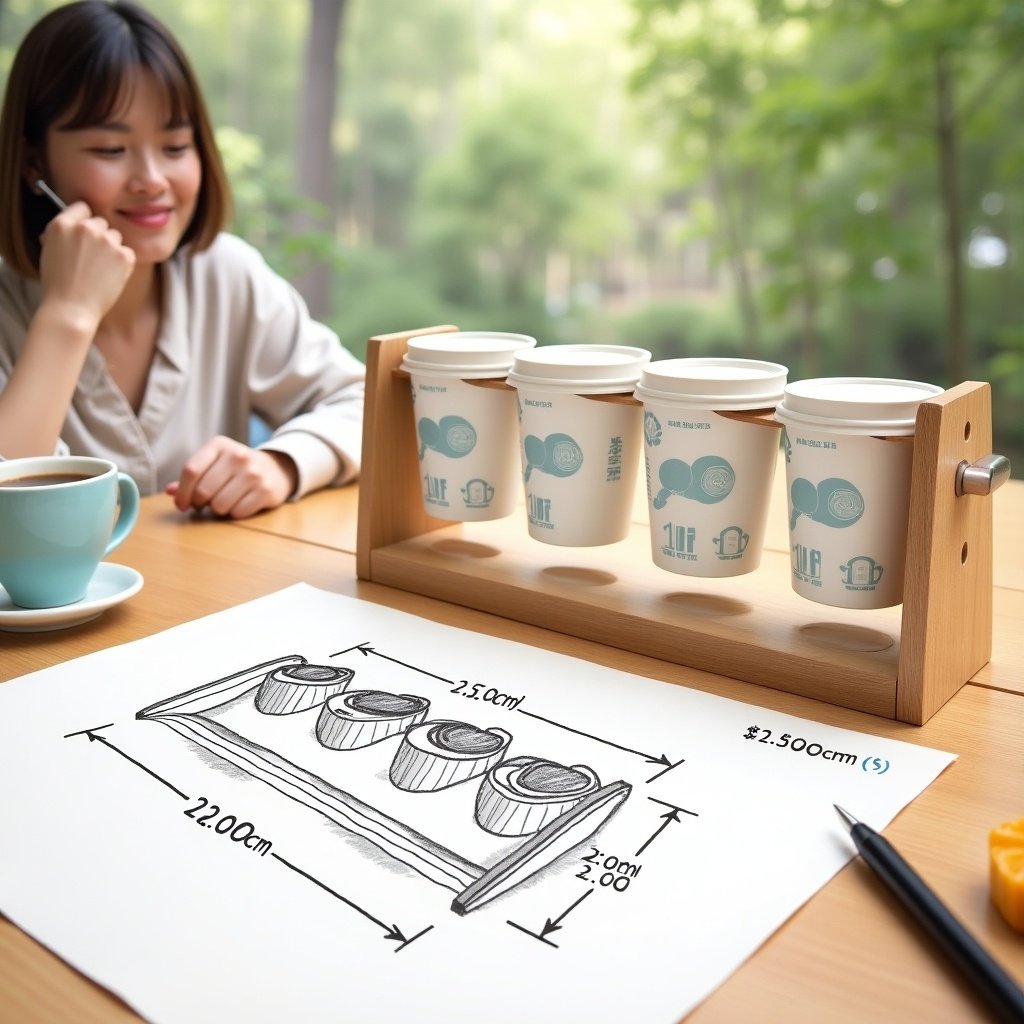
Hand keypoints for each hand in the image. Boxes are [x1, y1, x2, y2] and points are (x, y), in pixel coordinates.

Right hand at [38, 201, 135, 328]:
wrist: (72, 308)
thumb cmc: (58, 284)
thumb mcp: (50, 250)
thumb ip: (64, 233)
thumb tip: (75, 223)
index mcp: (62, 224)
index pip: (82, 208)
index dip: (85, 219)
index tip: (87, 232)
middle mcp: (85, 228)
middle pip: (101, 222)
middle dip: (99, 236)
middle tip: (93, 258)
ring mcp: (106, 240)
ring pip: (116, 237)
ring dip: (111, 249)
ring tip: (99, 270)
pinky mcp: (123, 255)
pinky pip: (127, 253)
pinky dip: (123, 264)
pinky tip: (110, 276)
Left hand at [166, 436, 298, 518]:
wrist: (275, 469)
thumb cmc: (236, 469)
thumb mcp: (214, 464)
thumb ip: (193, 477)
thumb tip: (170, 491)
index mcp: (219, 445)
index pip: (191, 470)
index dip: (182, 492)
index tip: (182, 505)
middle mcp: (237, 455)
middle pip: (203, 490)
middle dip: (199, 503)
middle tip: (204, 504)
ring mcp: (254, 472)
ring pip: (219, 505)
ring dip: (217, 509)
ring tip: (223, 502)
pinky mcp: (266, 490)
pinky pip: (238, 513)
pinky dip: (235, 514)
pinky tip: (239, 505)